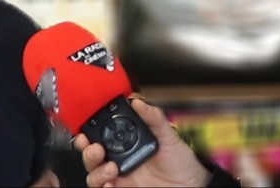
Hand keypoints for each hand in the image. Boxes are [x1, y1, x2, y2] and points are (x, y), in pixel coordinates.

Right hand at [74, 98, 210, 186]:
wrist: (191, 185)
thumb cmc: (181, 161)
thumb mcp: (169, 135)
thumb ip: (154, 117)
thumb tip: (138, 101)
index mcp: (127, 142)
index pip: (102, 135)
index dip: (90, 131)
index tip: (87, 128)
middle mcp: (119, 159)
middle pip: (91, 155)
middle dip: (87, 150)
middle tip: (95, 148)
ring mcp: (120, 177)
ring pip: (93, 174)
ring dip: (96, 170)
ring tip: (111, 168)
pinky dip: (103, 187)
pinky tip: (110, 184)